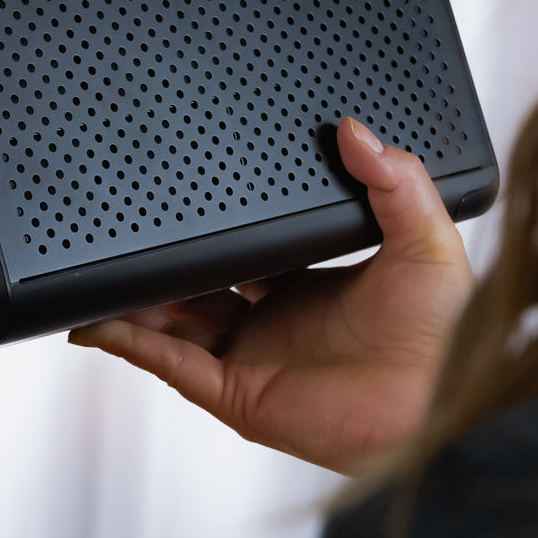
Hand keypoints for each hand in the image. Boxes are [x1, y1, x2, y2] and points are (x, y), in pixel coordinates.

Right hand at [68, 119, 474, 472]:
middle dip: (163, 263)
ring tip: (95, 271)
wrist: (434, 407)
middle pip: (198, 287)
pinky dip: (126, 340)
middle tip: (128, 228)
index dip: (214, 227)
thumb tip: (356, 129)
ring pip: (170, 324)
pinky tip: (97, 318)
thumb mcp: (425, 241)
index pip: (246, 252)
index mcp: (308, 287)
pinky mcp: (233, 394)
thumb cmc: (442, 341)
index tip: (184, 194)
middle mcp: (273, 324)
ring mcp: (249, 359)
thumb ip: (394, 181)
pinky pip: (166, 363)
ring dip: (133, 300)